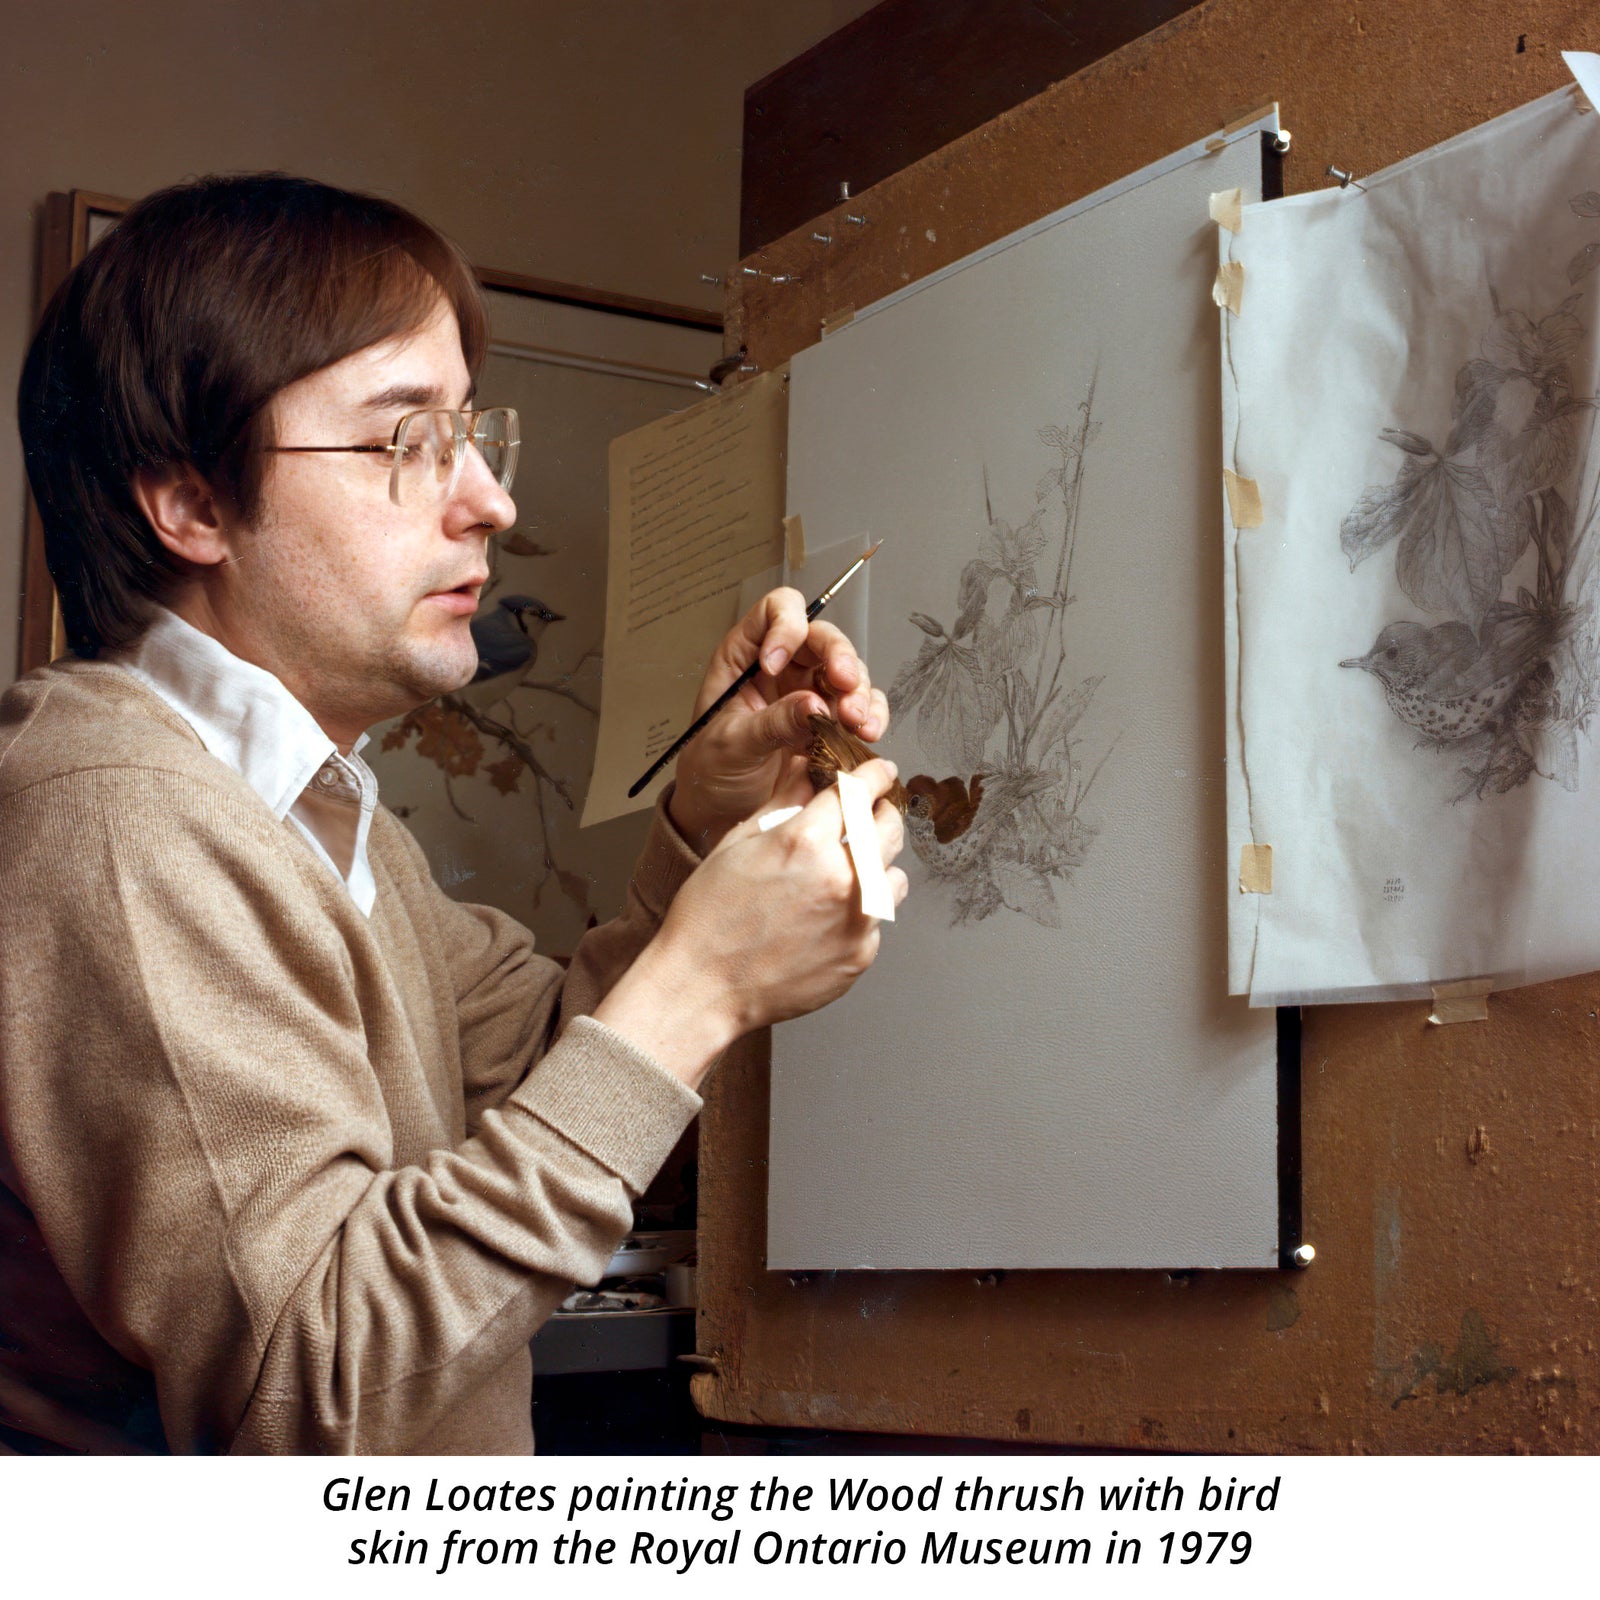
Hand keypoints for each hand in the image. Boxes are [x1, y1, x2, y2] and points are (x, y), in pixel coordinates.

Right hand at [596, 756, 908, 1085]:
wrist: (703, 986)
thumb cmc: (709, 917)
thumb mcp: (737, 844)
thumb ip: (782, 801)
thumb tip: (807, 770)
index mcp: (805, 840)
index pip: (858, 789)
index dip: (873, 774)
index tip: (880, 772)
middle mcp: (840, 876)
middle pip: (889, 827)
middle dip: (882, 813)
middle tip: (868, 816)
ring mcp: (856, 918)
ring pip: (894, 874)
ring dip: (877, 865)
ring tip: (843, 874)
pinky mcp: (861, 953)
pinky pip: (877, 918)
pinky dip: (860, 910)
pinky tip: (827, 916)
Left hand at [667, 587, 890, 851]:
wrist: (720, 813)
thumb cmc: (710, 772)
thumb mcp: (733, 746)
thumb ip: (773, 724)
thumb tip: (814, 705)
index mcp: (745, 657)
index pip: (774, 611)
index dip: (785, 626)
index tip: (775, 665)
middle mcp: (782, 667)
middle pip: (822, 637)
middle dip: (840, 657)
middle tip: (845, 684)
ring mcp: (808, 692)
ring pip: (848, 671)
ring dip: (860, 692)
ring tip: (855, 721)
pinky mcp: (829, 722)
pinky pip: (861, 705)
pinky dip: (871, 715)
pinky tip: (867, 732)